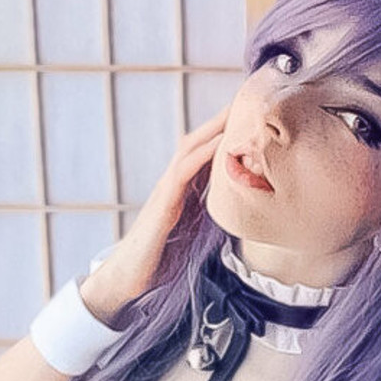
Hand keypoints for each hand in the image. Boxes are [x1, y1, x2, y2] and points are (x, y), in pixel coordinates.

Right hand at [82, 105, 230, 321]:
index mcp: (183, 193)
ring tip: (237, 110)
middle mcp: (173, 186)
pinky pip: (181, 176)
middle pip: (198, 143)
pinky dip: (200, 157)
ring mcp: (165, 194)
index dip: (227, 134)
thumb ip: (211, 220)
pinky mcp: (161, 208)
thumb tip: (241, 213)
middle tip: (248, 97)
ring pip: (189, 151)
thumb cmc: (162, 262)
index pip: (206, 155)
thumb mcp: (195, 236)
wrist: (129, 282)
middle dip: (222, 120)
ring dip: (213, 129)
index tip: (252, 116)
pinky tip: (218, 146)